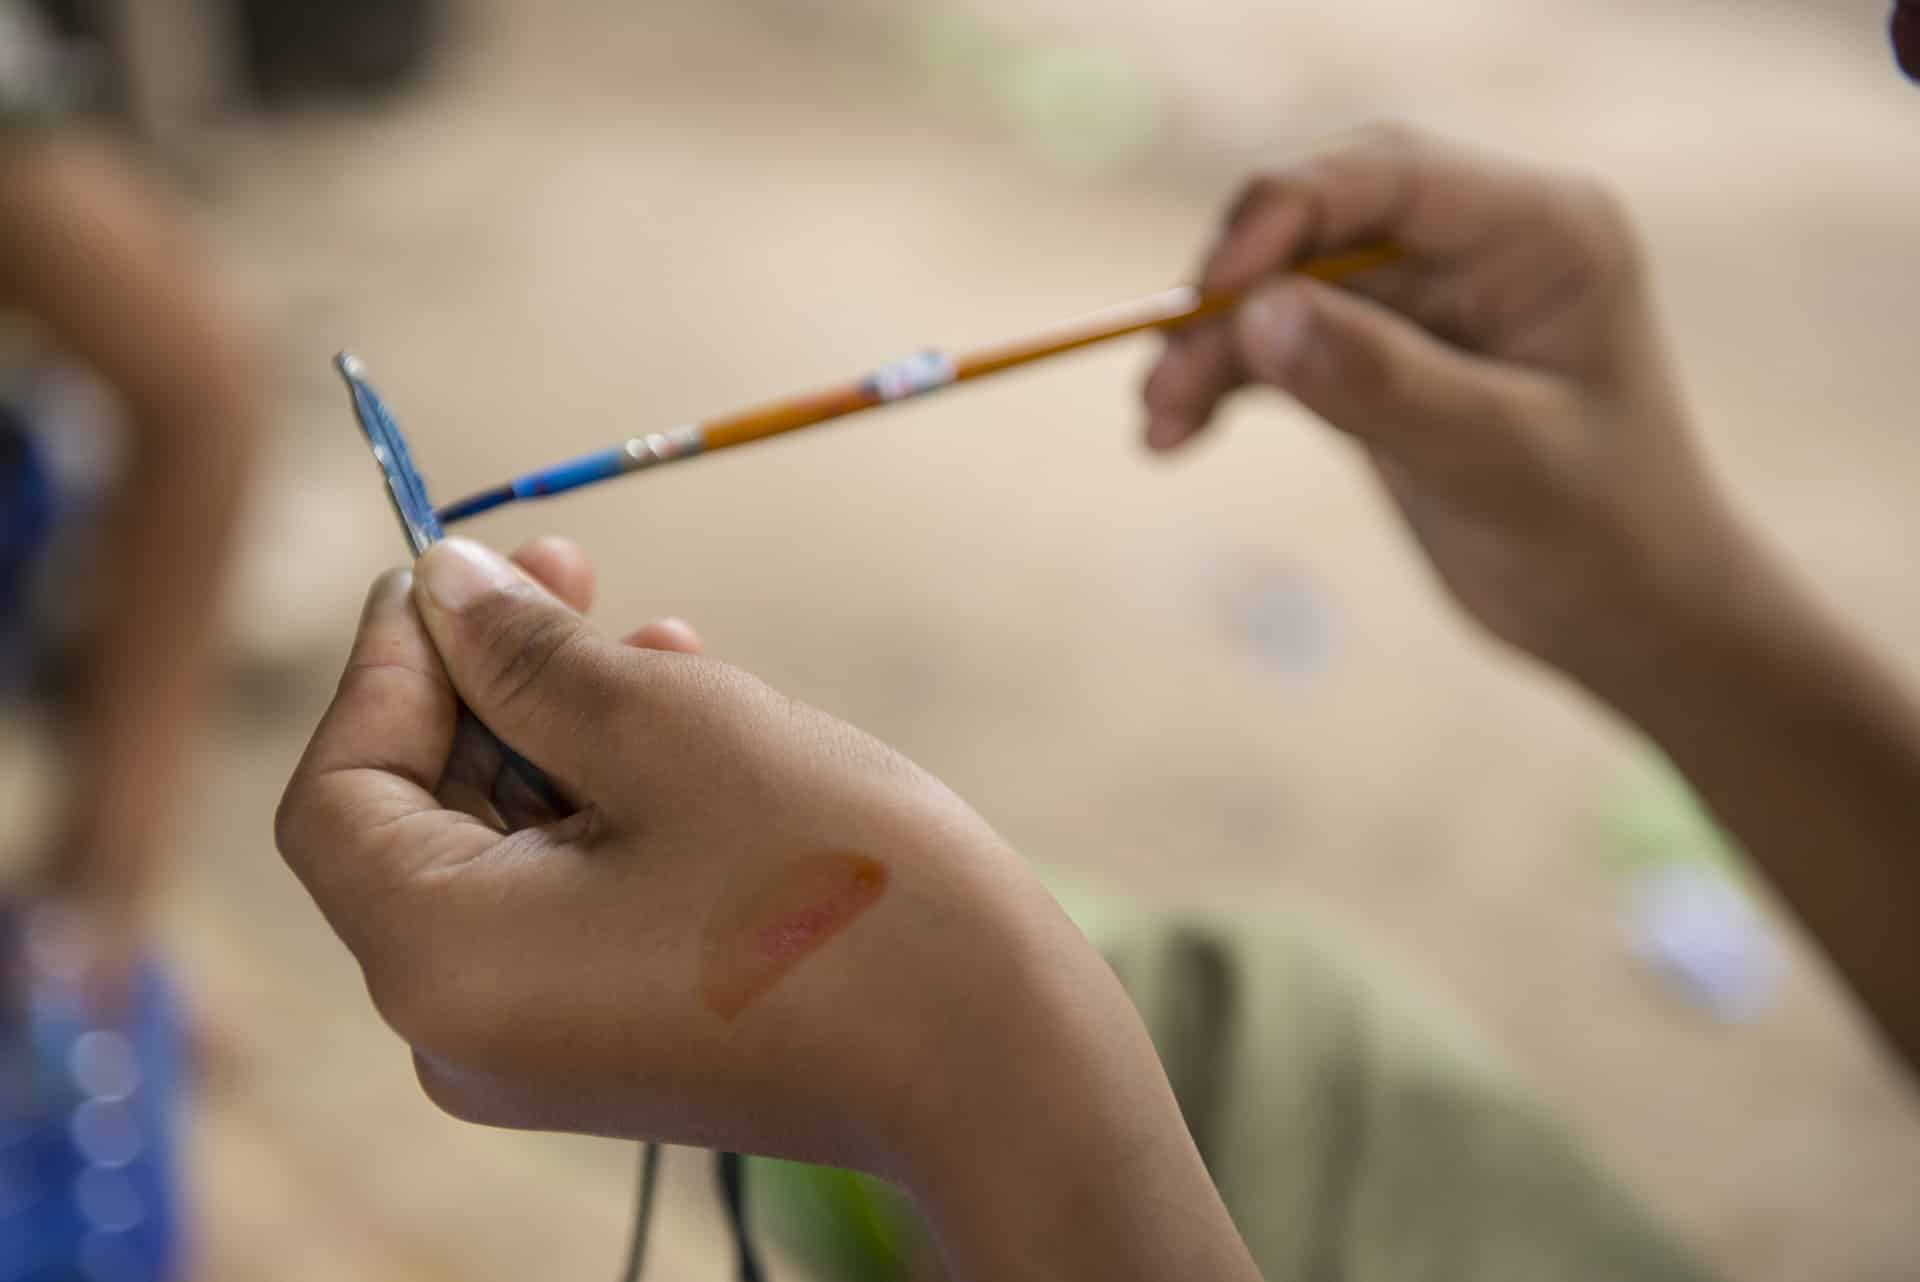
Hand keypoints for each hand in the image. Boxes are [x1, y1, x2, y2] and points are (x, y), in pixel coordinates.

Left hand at [276, 535, 1256, 1279]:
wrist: (996, 1060)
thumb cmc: (838, 884)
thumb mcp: (674, 729)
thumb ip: (530, 654)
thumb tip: (441, 582)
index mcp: (442, 961)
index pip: (339, 789)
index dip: (389, 663)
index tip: (460, 567)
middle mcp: (463, 1028)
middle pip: (419, 819)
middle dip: (490, 683)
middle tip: (569, 567)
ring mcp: (543, 1045)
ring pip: (507, 849)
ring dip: (565, 731)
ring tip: (660, 639)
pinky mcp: (617, 1038)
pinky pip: (569, 899)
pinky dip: (607, 805)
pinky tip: (689, 721)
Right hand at [1145, 124, 1753, 692]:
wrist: (1627, 621)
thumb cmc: (1603, 537)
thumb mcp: (1497, 460)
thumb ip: (1383, 381)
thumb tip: (1255, 313)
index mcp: (1539, 231)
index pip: (1386, 174)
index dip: (1283, 214)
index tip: (1209, 291)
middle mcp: (1477, 246)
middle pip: (1315, 222)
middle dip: (1231, 292)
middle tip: (1165, 377)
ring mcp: (1425, 302)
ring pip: (1282, 288)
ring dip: (1211, 348)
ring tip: (1159, 424)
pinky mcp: (1382, 359)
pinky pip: (1281, 343)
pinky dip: (1226, 383)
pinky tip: (1175, 434)